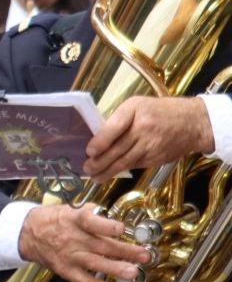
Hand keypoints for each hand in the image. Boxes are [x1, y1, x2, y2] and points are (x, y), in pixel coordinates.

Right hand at [17, 203, 149, 281]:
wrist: (26, 233)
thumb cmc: (51, 220)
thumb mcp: (68, 209)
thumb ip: (90, 212)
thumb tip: (110, 214)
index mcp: (73, 220)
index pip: (90, 222)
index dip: (106, 226)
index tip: (121, 229)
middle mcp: (72, 239)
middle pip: (100, 245)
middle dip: (124, 251)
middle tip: (143, 255)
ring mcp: (69, 256)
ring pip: (95, 264)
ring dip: (115, 269)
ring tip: (133, 273)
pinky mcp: (66, 270)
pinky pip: (84, 281)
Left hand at [84, 96, 213, 180]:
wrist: (193, 122)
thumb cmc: (160, 111)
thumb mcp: (138, 105)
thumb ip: (119, 119)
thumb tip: (98, 137)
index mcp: (135, 110)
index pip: (115, 127)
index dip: (101, 141)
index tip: (89, 151)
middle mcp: (143, 128)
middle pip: (118, 149)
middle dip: (99, 162)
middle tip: (86, 169)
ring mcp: (151, 145)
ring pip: (126, 161)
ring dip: (108, 171)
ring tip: (95, 177)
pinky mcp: (157, 157)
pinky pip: (136, 165)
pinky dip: (123, 170)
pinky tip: (111, 173)